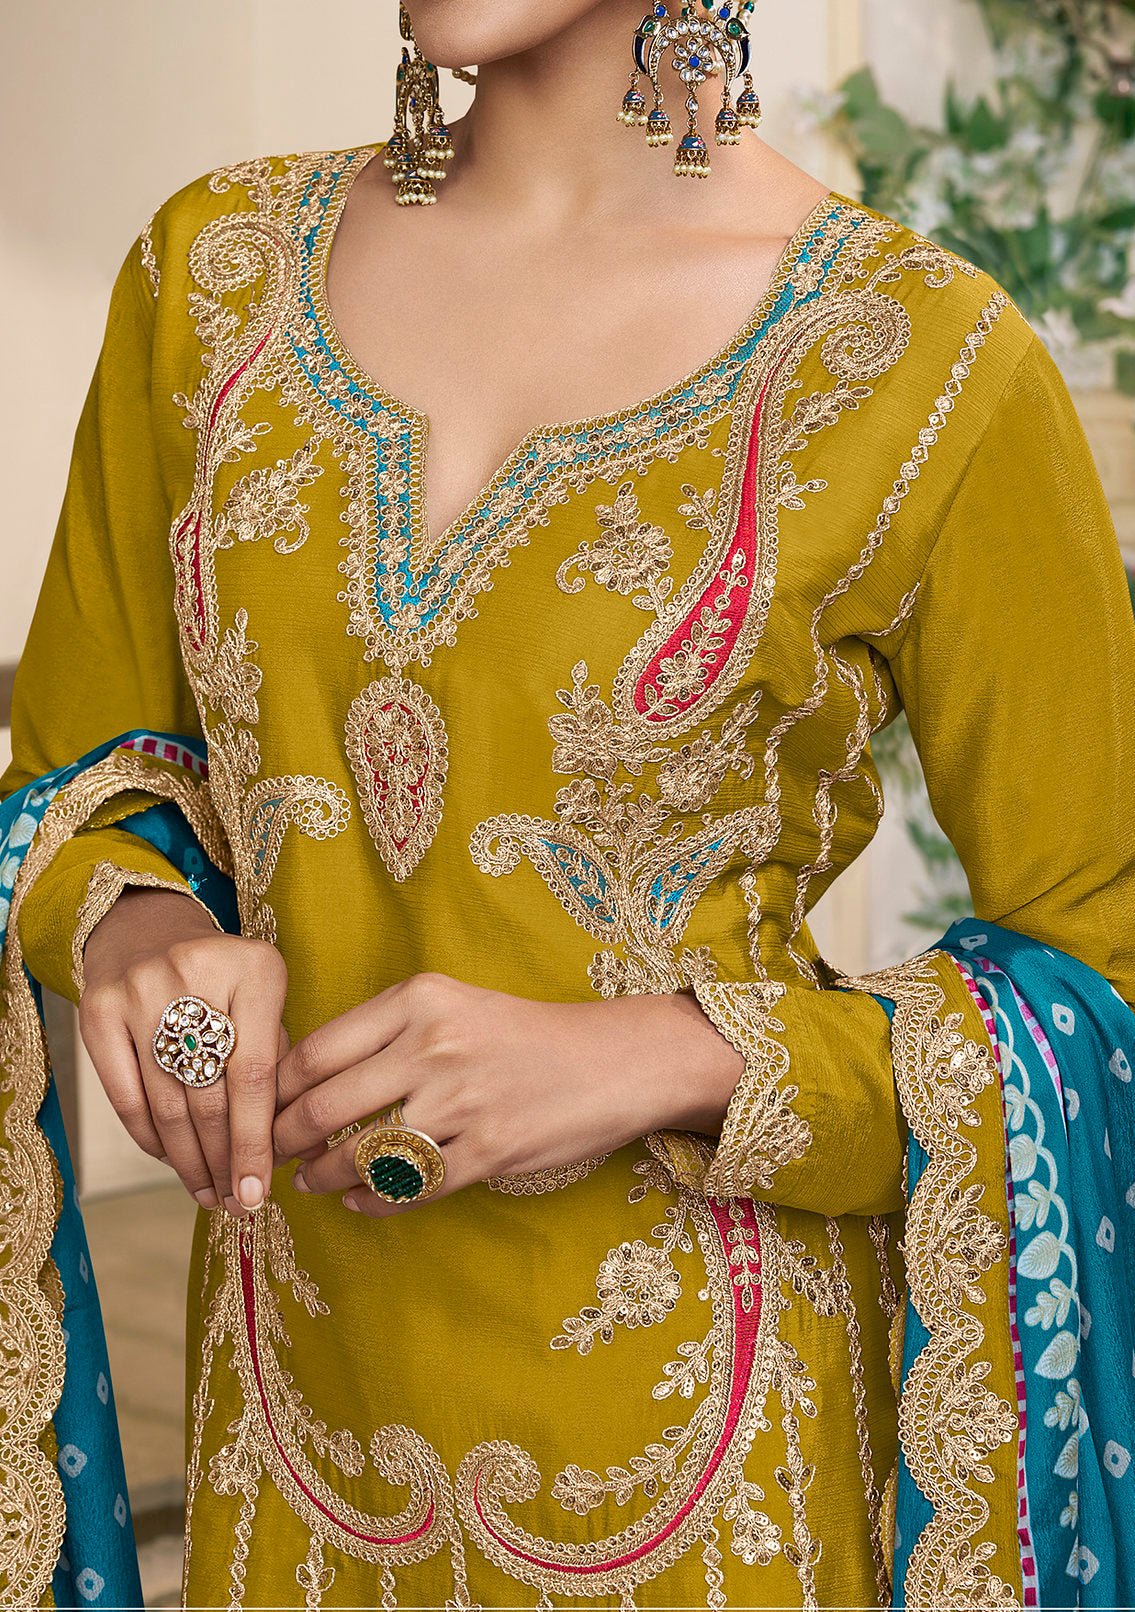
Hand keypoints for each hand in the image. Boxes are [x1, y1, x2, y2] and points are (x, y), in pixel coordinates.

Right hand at [79, 887, 287, 1213]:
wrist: (150, 931)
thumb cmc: (227, 981)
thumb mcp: (267, 1002)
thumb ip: (282, 1064)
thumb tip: (294, 1152)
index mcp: (256, 970)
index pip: (257, 1075)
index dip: (256, 1142)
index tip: (259, 1192)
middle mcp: (196, 974)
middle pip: (210, 1095)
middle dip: (225, 1160)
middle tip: (237, 1205)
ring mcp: (140, 991)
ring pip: (166, 1104)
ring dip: (189, 1162)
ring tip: (208, 1194)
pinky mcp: (98, 1010)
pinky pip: (127, 1097)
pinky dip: (151, 1139)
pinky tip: (173, 1161)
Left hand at [271, 972, 742, 1215]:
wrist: (615, 1061)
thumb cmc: (524, 1033)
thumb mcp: (455, 1004)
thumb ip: (387, 1030)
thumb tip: (306, 1075)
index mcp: (420, 999)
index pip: (316, 1051)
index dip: (271, 1091)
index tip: (254, 1110)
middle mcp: (435, 1045)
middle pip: (323, 1107)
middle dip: (280, 1142)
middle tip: (263, 1157)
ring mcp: (461, 1102)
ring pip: (359, 1154)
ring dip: (320, 1177)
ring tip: (309, 1182)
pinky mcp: (488, 1151)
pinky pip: (407, 1190)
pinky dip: (371, 1203)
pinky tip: (358, 1202)